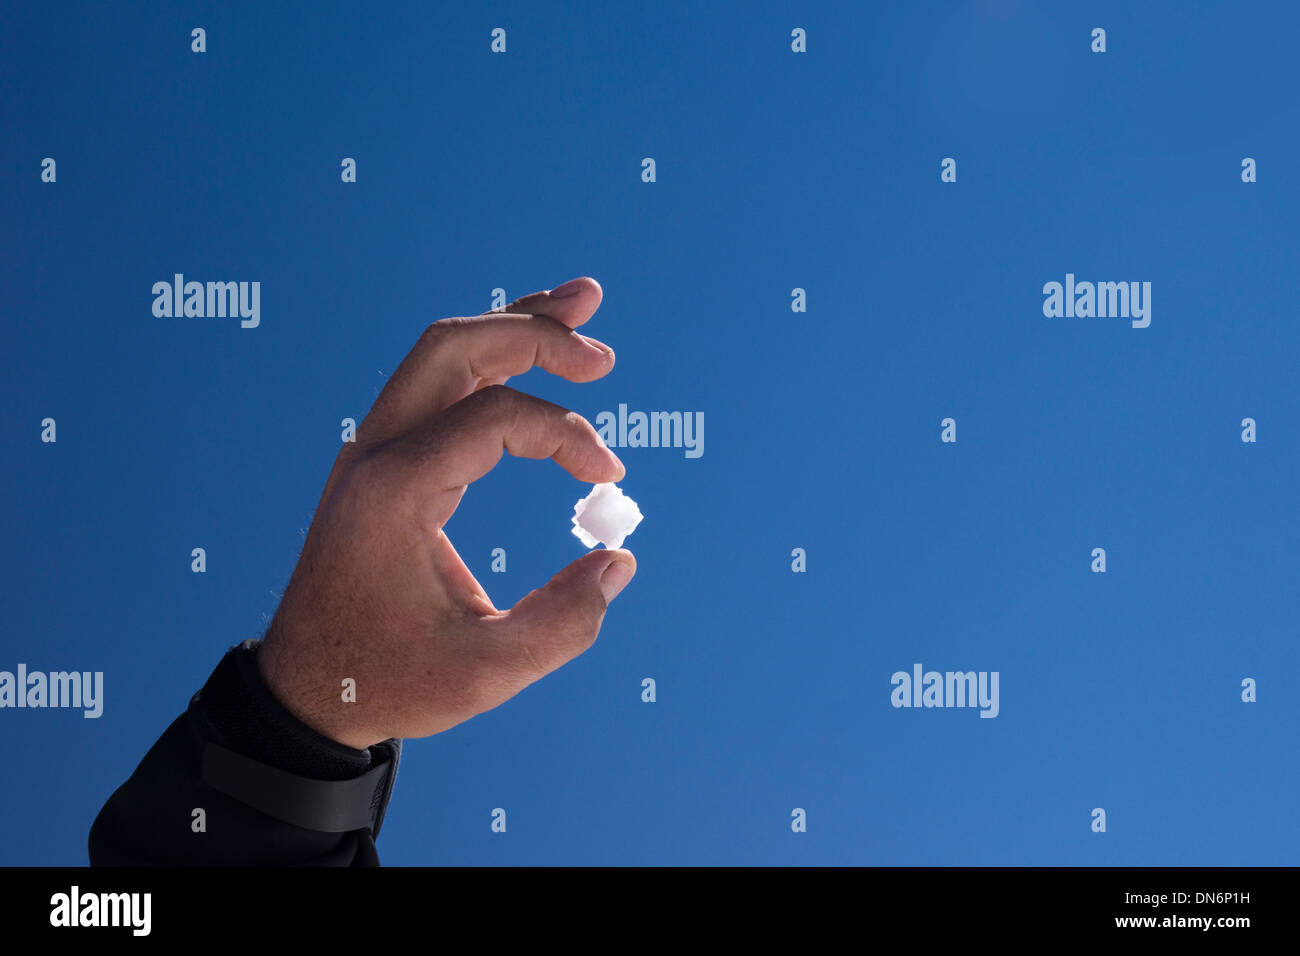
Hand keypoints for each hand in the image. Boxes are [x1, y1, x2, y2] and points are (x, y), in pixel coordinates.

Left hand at [256, 277, 636, 748]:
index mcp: (397, 492)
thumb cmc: (387, 679)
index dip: (567, 437)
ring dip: (511, 328)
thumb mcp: (485, 674)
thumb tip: (619, 560)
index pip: (495, 417)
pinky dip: (487, 360)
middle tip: (602, 358)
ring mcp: (370, 449)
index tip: (609, 482)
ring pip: (442, 352)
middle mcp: (376, 452)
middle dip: (535, 334)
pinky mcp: (379, 459)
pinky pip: (434, 384)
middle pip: (456, 348)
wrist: (302, 688)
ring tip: (580, 306)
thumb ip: (563, 623)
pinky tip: (528, 355)